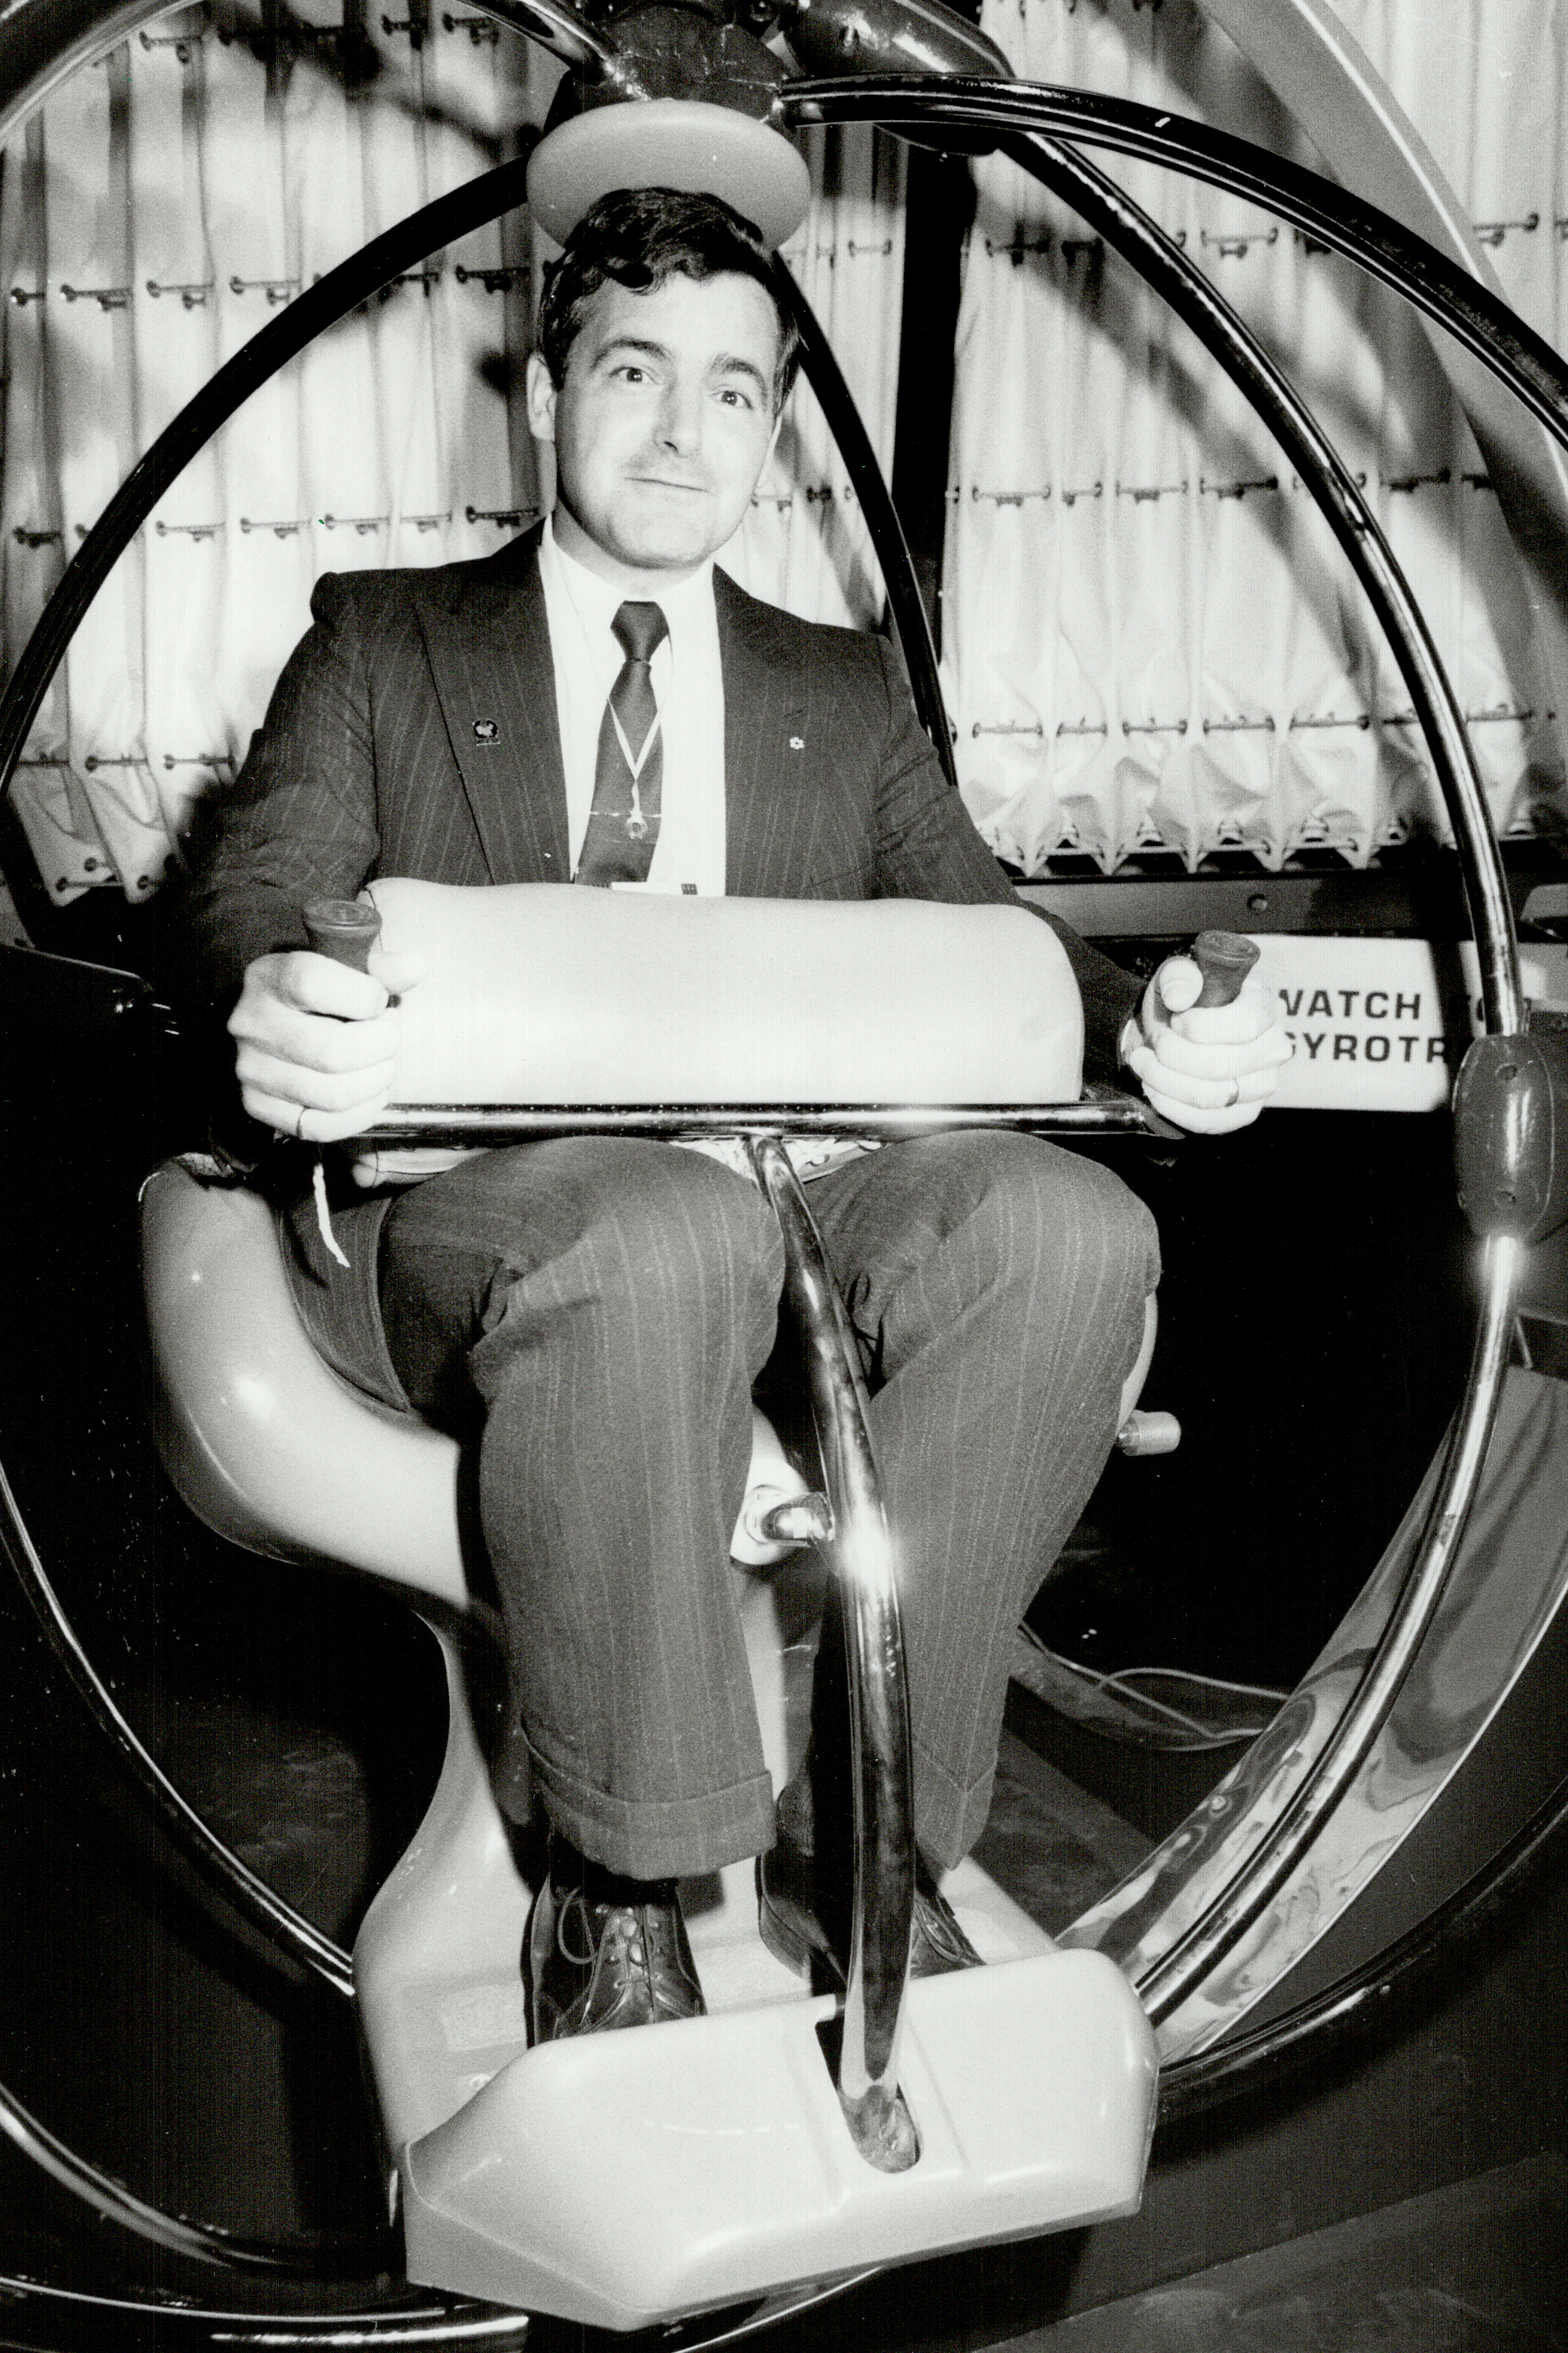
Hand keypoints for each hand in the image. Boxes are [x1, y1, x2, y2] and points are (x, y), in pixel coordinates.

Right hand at [228, 945, 424, 1142]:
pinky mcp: (258, 1106)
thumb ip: (381, 969)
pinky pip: (320, 1127)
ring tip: (384, 1064)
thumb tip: (415, 966)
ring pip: (332, 1095)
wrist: (277, 1023)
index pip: (312, 984)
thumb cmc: (321, 996)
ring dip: (377, 1081)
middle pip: (332, 1051)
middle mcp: (252, 1023)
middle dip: (382, 1047)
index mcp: (269, 977)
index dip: (364, 996)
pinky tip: (372, 1094)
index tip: (378, 1000)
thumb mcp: (345, 970)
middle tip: (391, 1037)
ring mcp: (251, 1069)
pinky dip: (360, 1114)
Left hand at [1119, 955, 1292, 1133]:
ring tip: (1145, 1064)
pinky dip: (1170, 1106)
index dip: (1200, 1027)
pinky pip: (1207, 1122)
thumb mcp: (1176, 979)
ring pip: (1211, 1097)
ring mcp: (1263, 1085)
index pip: (1244, 1025)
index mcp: (1266, 1007)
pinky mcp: (1244, 1113)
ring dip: (1165, 1081)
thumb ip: (1179, 976)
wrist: (1173, 1037)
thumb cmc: (1182, 1007)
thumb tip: (1181, 996)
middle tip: (1153, 1044)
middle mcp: (1274, 1048)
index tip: (1176, 1020)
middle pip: (1221, 1066)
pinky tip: (1153, 1088)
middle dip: (1172, 1055)